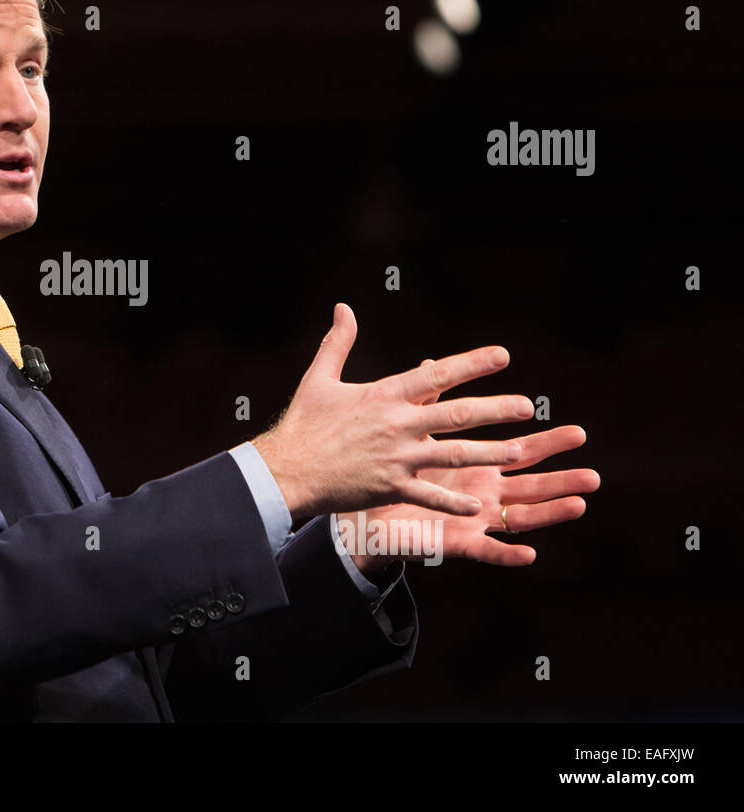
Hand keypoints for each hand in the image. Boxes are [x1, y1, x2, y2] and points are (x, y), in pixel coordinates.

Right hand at [253, 302, 531, 521]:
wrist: (286, 468)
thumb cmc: (303, 423)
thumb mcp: (319, 378)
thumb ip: (338, 342)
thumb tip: (343, 308)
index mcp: (383, 395)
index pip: (436, 374)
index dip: (472, 363)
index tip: (503, 356)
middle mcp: (396, 424)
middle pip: (456, 414)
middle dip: (495, 410)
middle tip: (527, 406)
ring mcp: (395, 458)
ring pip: (452, 454)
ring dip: (488, 452)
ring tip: (518, 451)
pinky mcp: (389, 487)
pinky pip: (429, 494)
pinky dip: (453, 500)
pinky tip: (479, 506)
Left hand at [340, 360, 598, 568]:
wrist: (364, 514)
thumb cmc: (395, 475)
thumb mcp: (414, 437)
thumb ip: (427, 403)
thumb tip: (430, 362)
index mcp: (477, 466)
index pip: (521, 452)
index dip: (548, 444)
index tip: (578, 433)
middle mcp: (483, 493)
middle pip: (532, 484)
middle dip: (562, 478)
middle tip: (594, 473)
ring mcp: (474, 520)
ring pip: (520, 517)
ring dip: (550, 512)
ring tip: (579, 504)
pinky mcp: (456, 542)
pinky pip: (485, 550)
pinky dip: (507, 553)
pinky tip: (529, 553)